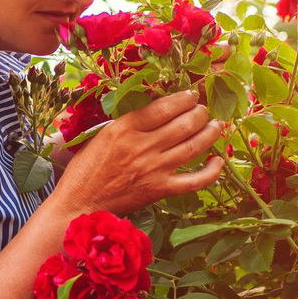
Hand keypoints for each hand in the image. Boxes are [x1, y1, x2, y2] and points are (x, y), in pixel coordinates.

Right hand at [50, 90, 224, 215]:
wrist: (79, 203)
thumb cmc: (85, 169)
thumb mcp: (101, 135)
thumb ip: (127, 123)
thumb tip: (156, 111)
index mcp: (124, 129)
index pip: (163, 107)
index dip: (183, 98)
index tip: (192, 95)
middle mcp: (142, 146)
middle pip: (183, 124)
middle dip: (200, 113)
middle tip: (204, 109)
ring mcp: (154, 169)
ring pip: (193, 146)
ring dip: (210, 132)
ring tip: (217, 125)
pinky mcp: (160, 190)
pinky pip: (195, 181)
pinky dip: (212, 171)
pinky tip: (218, 161)